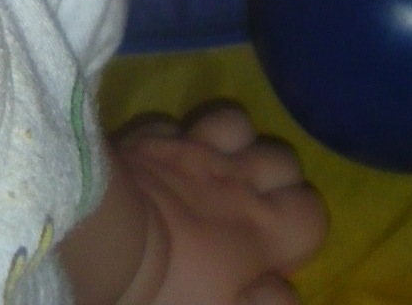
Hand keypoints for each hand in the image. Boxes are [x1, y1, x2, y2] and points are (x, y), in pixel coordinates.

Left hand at [114, 102, 327, 304]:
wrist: (98, 239)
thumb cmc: (165, 291)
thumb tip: (285, 292)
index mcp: (261, 227)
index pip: (312, 213)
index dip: (303, 232)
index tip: (275, 257)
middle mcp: (236, 178)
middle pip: (283, 158)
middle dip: (278, 182)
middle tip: (252, 215)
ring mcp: (191, 147)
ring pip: (236, 123)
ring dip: (235, 144)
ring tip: (217, 173)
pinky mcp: (148, 134)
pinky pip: (175, 123)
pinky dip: (176, 139)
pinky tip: (165, 159)